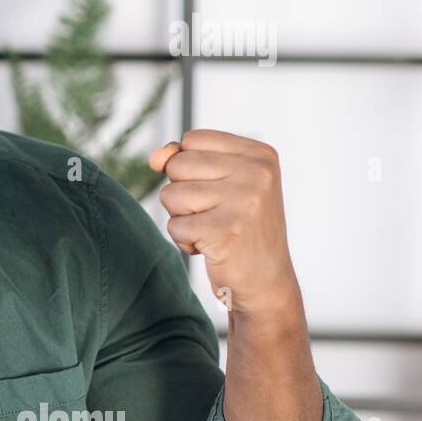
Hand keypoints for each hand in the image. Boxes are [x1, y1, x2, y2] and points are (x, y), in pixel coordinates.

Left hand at [148, 129, 300, 316]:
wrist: (266, 281)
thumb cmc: (238, 228)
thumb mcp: (220, 184)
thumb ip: (184, 159)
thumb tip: (155, 157)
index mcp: (260, 155)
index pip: (192, 139)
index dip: (190, 168)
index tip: (219, 191)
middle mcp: (257, 173)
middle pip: (178, 165)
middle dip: (183, 194)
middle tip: (215, 214)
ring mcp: (244, 201)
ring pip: (171, 195)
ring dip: (183, 218)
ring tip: (214, 230)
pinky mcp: (226, 231)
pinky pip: (175, 226)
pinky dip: (185, 241)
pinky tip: (212, 247)